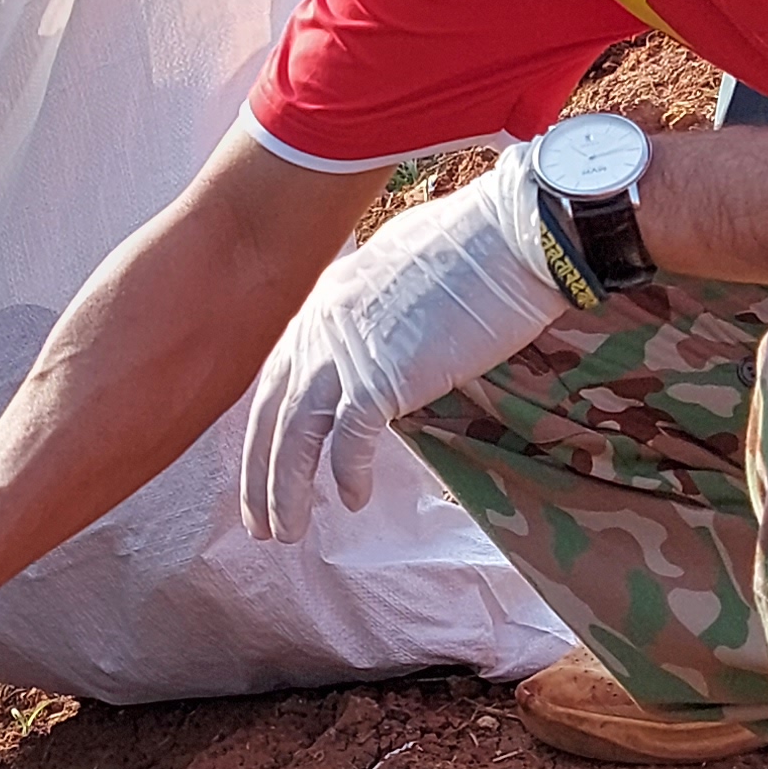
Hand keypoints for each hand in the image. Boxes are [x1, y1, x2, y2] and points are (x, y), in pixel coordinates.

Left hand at [242, 159, 567, 539]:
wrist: (509, 236)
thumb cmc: (473, 246)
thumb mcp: (399, 272)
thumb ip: (375, 311)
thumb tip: (382, 346)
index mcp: (322, 301)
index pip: (278, 378)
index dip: (266, 430)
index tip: (263, 468)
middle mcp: (319, 327)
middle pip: (272, 414)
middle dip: (261, 475)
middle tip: (259, 522)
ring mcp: (345, 354)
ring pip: (296, 437)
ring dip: (288, 491)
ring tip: (287, 533)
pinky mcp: (381, 379)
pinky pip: (351, 443)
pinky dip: (348, 476)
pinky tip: (354, 500)